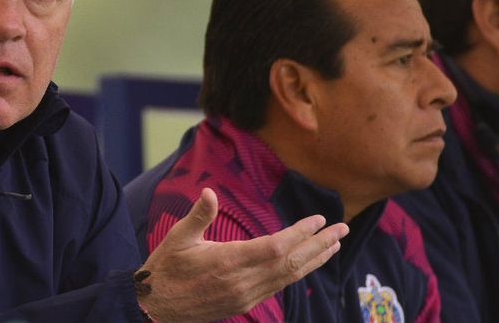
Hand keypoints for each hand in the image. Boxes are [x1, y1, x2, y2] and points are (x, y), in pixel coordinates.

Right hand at [136, 187, 348, 321]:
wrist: (157, 307)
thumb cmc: (166, 268)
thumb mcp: (178, 237)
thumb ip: (199, 215)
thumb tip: (209, 192)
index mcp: (228, 260)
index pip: (276, 246)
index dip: (300, 234)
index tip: (318, 220)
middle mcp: (242, 281)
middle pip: (291, 262)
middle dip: (319, 245)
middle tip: (341, 230)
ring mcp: (245, 295)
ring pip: (289, 277)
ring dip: (314, 260)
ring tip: (334, 246)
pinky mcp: (244, 303)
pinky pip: (278, 287)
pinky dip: (297, 273)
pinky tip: (306, 263)